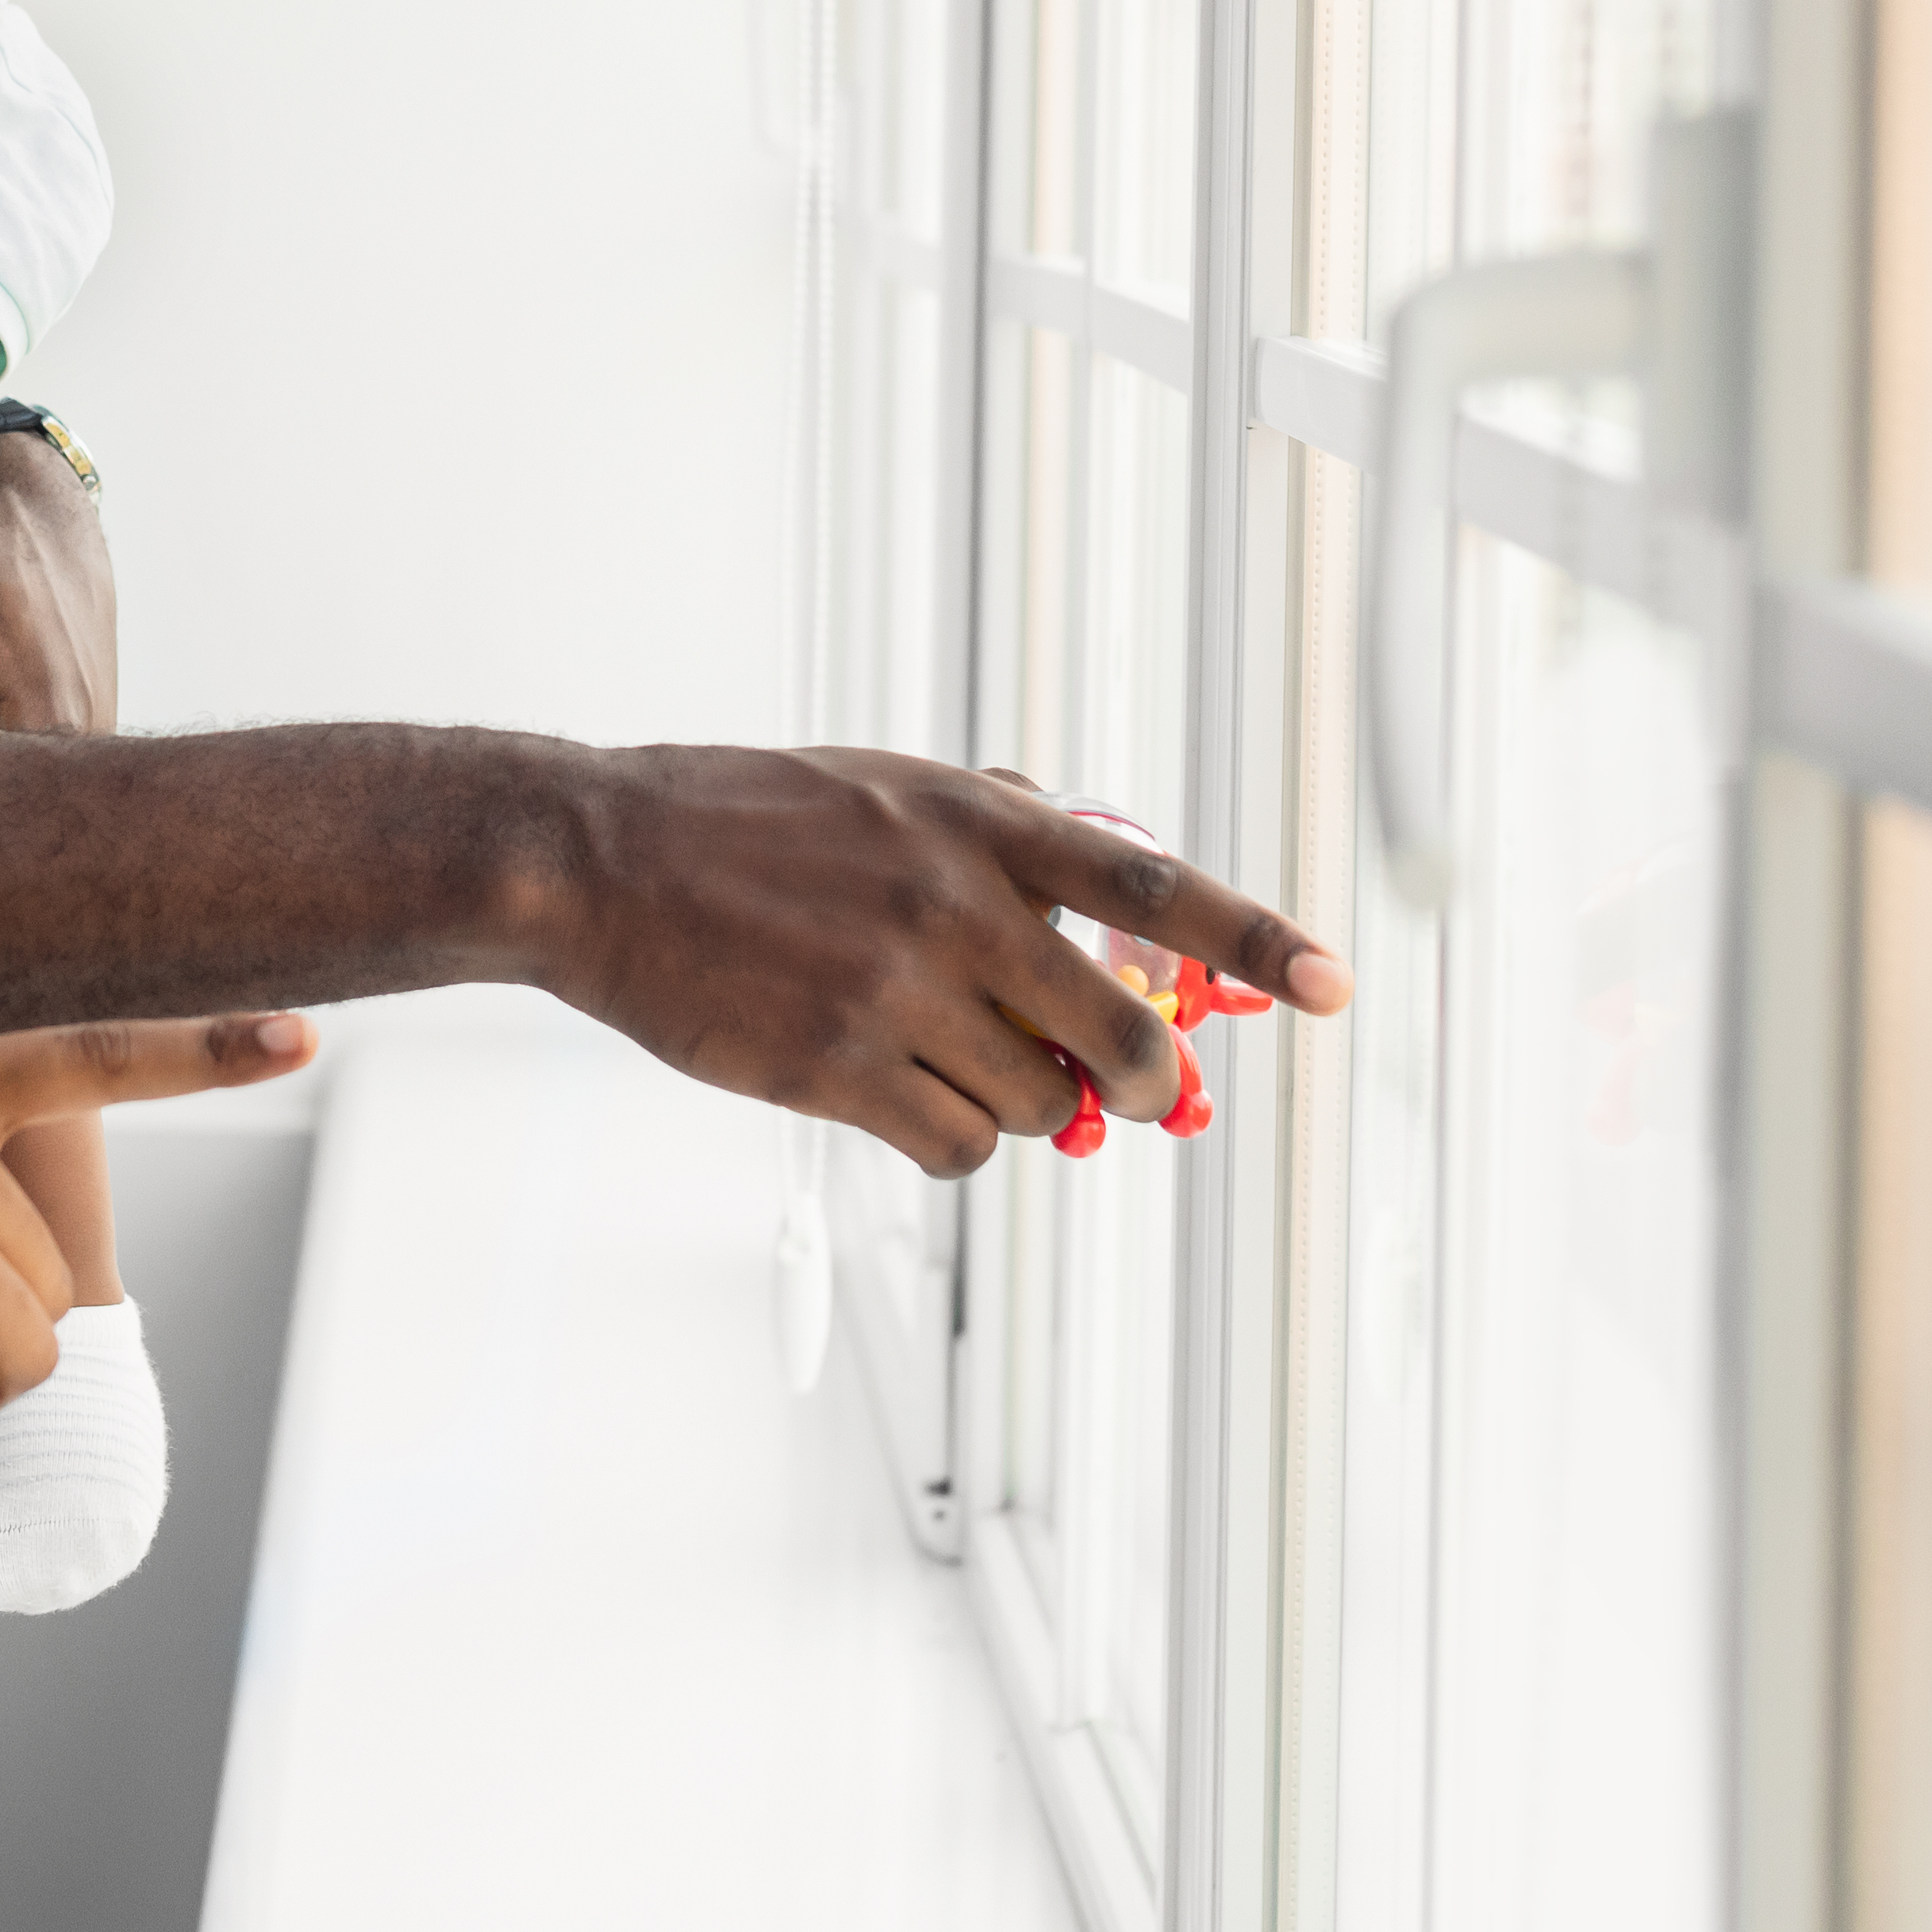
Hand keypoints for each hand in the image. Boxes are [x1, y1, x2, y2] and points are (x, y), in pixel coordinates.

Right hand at [518, 748, 1347, 1175]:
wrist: (598, 861)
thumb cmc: (739, 818)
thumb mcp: (882, 783)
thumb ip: (990, 822)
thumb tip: (1090, 867)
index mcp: (975, 822)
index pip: (1154, 885)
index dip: (1255, 939)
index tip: (1333, 986)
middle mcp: (953, 906)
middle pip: (1117, 1037)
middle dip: (1143, 1085)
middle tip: (1131, 1095)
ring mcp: (896, 994)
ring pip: (1035, 1107)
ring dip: (1018, 1106)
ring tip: (945, 1060)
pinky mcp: (836, 1072)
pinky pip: (955, 1148)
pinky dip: (949, 1142)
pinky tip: (895, 1096)